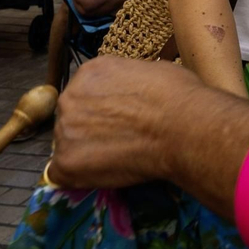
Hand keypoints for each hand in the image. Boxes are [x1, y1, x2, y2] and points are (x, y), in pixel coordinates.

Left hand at [48, 56, 190, 187]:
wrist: (184, 128)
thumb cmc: (180, 98)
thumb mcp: (152, 71)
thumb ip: (129, 83)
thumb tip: (135, 94)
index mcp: (90, 72)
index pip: (85, 93)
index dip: (103, 110)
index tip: (120, 121)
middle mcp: (69, 97)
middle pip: (72, 117)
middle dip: (90, 130)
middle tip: (119, 141)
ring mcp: (64, 130)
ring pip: (68, 146)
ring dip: (87, 153)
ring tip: (119, 158)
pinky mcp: (66, 162)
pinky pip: (65, 174)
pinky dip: (83, 177)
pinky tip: (108, 173)